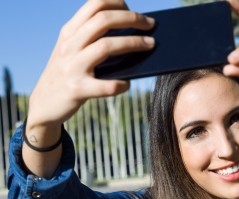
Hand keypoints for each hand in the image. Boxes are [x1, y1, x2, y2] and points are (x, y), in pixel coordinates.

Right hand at [27, 0, 154, 128]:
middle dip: (132, 19)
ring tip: (151, 45)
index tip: (134, 11)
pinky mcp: (77, 89)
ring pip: (106, 46)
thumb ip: (92, 39)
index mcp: (69, 32)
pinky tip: (128, 83)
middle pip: (103, 20)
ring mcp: (72, 67)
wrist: (44, 105)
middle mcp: (69, 45)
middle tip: (151, 25)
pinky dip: (121, 83)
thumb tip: (132, 32)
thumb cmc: (68, 75)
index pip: (94, 4)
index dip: (118, 3)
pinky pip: (106, 86)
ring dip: (133, 43)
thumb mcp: (72, 51)